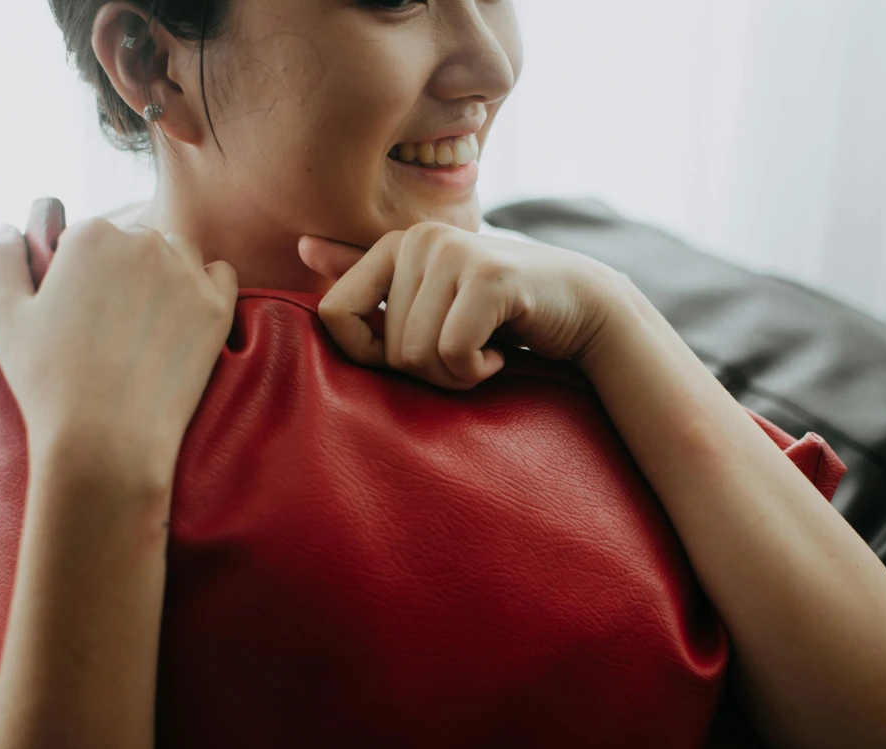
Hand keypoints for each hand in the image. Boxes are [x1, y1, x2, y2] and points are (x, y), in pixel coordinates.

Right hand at [0, 216, 238, 492]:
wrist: (107, 439)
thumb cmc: (48, 381)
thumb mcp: (3, 316)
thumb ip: (0, 260)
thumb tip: (10, 228)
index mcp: (90, 236)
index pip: (90, 236)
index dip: (82, 273)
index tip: (80, 310)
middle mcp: (143, 243)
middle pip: (136, 242)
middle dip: (124, 271)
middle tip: (112, 323)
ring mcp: (186, 274)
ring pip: (179, 253)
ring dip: (166, 273)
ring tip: (146, 321)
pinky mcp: (218, 307)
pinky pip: (220, 274)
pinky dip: (206, 286)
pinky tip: (186, 314)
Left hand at [298, 222, 621, 389]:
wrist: (584, 307)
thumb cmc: (500, 312)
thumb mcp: (430, 295)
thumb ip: (367, 274)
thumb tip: (301, 246)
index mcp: (396, 243)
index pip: (333, 314)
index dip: (368, 354)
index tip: (413, 351)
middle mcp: (420, 238)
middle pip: (384, 348)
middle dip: (427, 371)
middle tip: (468, 353)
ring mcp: (455, 252)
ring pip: (416, 355)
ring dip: (454, 375)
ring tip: (485, 352)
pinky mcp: (489, 278)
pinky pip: (453, 354)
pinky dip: (477, 373)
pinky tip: (501, 355)